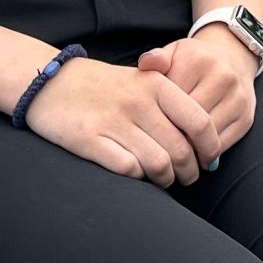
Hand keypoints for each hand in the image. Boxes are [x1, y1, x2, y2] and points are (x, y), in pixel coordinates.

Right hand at [20, 54, 221, 186]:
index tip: (209, 160)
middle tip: (187, 178)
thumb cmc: (105, 87)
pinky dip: (137, 178)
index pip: (200, 122)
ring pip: (158, 164)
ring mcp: (113, 120)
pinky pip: (128, 169)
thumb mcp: (142, 81)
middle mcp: (138, 101)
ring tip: (164, 181)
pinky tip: (136, 174)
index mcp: (156, 85)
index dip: (210, 148)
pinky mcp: (88, 139)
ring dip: (165, 180)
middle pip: (181, 150)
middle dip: (189, 172)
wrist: (51, 81)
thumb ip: (172, 105)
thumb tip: (205, 140)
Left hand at [137, 28, 261, 164]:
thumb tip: (145, 65)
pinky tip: (192, 152)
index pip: (171, 100)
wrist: (233, 58)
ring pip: (207, 136)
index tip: (146, 127)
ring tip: (173, 154)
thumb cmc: (195, 61)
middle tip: (156, 147)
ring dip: (189, 149)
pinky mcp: (246, 117)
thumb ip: (156, 59)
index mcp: (198, 61)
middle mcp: (223, 77)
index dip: (156, 117)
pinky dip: (205, 153)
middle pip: (189, 120)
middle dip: (172, 137)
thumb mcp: (174, 53)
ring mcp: (237, 98)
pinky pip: (222, 144)